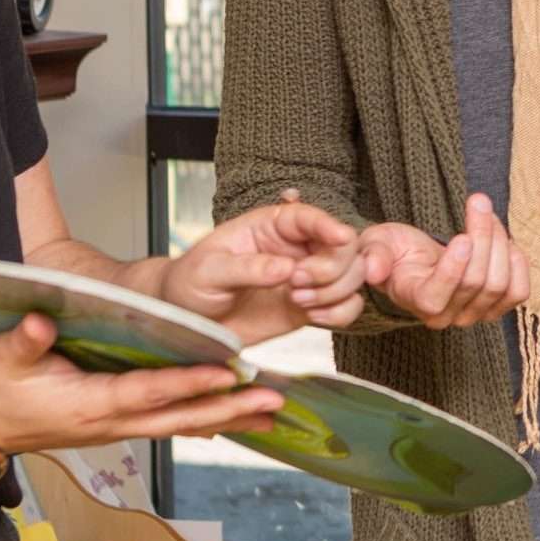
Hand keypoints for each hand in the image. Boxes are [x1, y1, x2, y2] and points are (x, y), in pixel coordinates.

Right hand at [0, 314, 283, 453]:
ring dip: (225, 417)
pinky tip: (227, 417)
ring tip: (269, 410)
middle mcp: (110, 423)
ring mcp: (114, 428)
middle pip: (179, 418)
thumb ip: (26, 340)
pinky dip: (200, 419)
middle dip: (229, 409)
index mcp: (89, 405)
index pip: (149, 391)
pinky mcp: (113, 423)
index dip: (189, 383)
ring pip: (179, 424)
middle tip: (274, 401)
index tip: (227, 373)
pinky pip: (166, 422)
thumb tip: (42, 321)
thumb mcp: (1, 358)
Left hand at [160, 194, 367, 345]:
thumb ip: (248, 268)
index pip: (308, 217)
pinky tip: (314, 318)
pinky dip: (340, 313)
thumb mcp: (209, 270)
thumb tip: (286, 268)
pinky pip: (346, 307)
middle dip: (331, 267)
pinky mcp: (310, 307)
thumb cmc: (191, 283)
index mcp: (270, 225)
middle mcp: (294, 248)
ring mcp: (306, 278)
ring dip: (336, 291)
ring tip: (300, 301)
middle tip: (298, 284)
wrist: (188, 324)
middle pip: (342, 246)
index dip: (329, 224)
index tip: (340, 237)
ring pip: (351, 275)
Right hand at [361, 194, 528, 329]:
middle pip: (476, 283)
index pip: (436, 298)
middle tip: (478, 201)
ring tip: (486, 213)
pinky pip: (517, 293)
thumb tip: (372, 269)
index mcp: (414, 301)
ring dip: (499, 242)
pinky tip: (504, 240)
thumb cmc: (394, 250)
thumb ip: (373, 255)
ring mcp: (472, 315)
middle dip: (482, 237)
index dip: (453, 269)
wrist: (414, 261)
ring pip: (499, 285)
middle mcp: (445, 317)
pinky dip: (518, 263)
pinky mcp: (494, 308)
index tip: (462, 237)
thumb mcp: (375, 244)